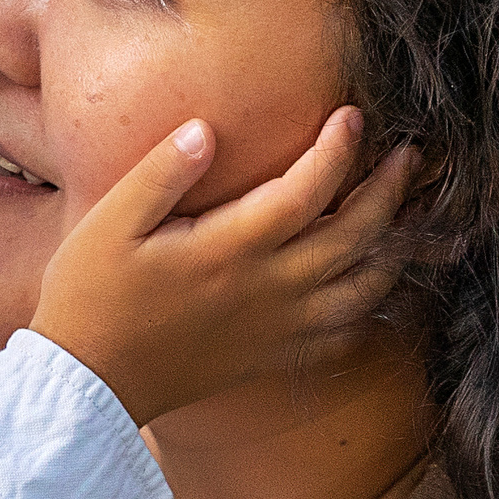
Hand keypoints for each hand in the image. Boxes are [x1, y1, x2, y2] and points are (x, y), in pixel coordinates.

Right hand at [30, 107, 416, 426]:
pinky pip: (342, 336)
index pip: (305, 191)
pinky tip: (370, 287)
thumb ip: (161, 174)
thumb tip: (206, 128)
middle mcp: (265, 290)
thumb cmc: (89, 295)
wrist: (87, 383)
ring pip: (363, 290)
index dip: (337, 149)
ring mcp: (275, 328)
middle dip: (390, 191)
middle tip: (410, 156)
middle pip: (354, 237)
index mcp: (228, 250)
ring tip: (405, 215)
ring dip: (394, 248)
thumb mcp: (110, 223)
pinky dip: (369, 308)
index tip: (352, 115)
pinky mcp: (270, 356)